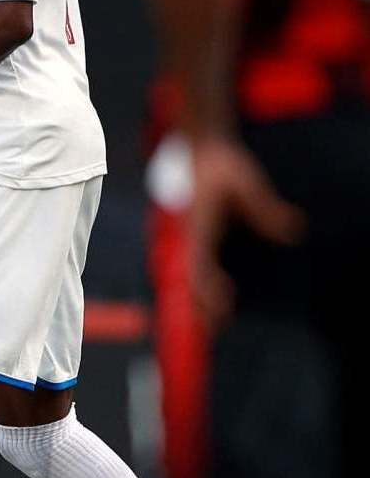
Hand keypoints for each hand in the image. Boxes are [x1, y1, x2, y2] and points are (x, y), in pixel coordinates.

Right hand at [188, 135, 303, 327]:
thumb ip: (266, 207)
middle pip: (185, 275)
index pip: (196, 261)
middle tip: (215, 331)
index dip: (207, 286)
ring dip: (195, 298)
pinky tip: (212, 298)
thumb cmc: (219, 163)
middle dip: (197, 304)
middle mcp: (184, 232)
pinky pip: (186, 265)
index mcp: (194, 222)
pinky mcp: (186, 235)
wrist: (196, 145)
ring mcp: (182, 234)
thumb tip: (295, 229)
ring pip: (183, 273)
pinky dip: (194, 285)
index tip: (222, 306)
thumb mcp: (246, 180)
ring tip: (212, 324)